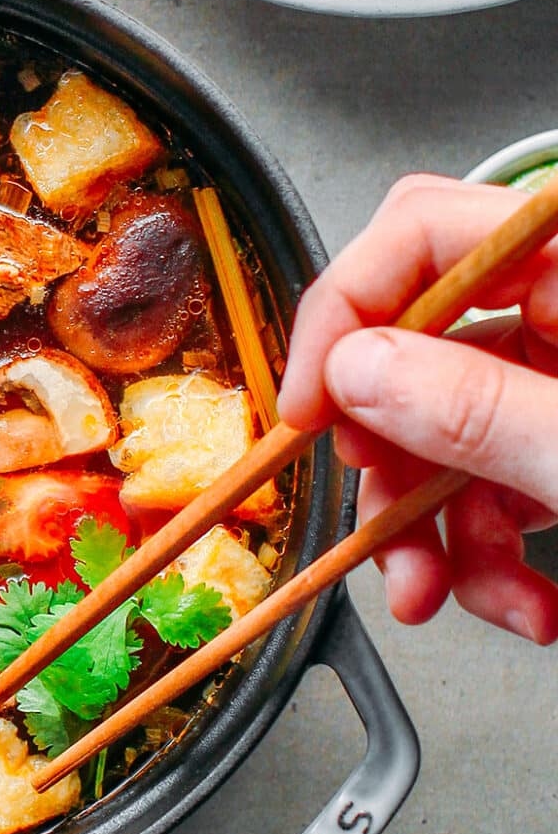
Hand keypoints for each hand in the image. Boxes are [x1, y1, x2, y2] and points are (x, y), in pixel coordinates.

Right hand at [279, 173, 557, 644]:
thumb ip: (480, 408)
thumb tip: (358, 373)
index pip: (422, 232)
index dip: (344, 316)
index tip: (309, 413)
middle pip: (425, 345)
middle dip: (393, 460)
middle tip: (382, 524)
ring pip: (454, 429)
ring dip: (437, 529)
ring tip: (456, 598)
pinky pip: (501, 474)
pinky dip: (493, 549)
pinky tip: (522, 601)